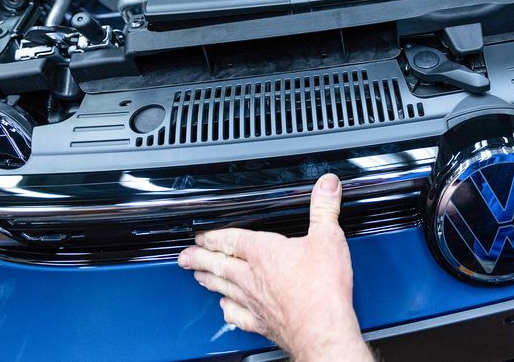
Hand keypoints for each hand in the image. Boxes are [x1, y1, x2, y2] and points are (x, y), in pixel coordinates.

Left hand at [177, 174, 372, 361]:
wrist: (321, 329)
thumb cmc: (322, 288)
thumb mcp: (328, 238)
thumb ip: (324, 209)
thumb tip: (327, 185)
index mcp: (264, 253)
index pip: (232, 239)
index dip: (214, 235)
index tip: (202, 235)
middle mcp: (253, 278)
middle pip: (219, 264)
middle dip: (200, 258)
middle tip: (185, 257)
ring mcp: (254, 302)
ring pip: (224, 288)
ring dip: (209, 280)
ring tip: (198, 276)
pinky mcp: (261, 323)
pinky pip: (237, 316)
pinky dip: (228, 311)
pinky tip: (225, 309)